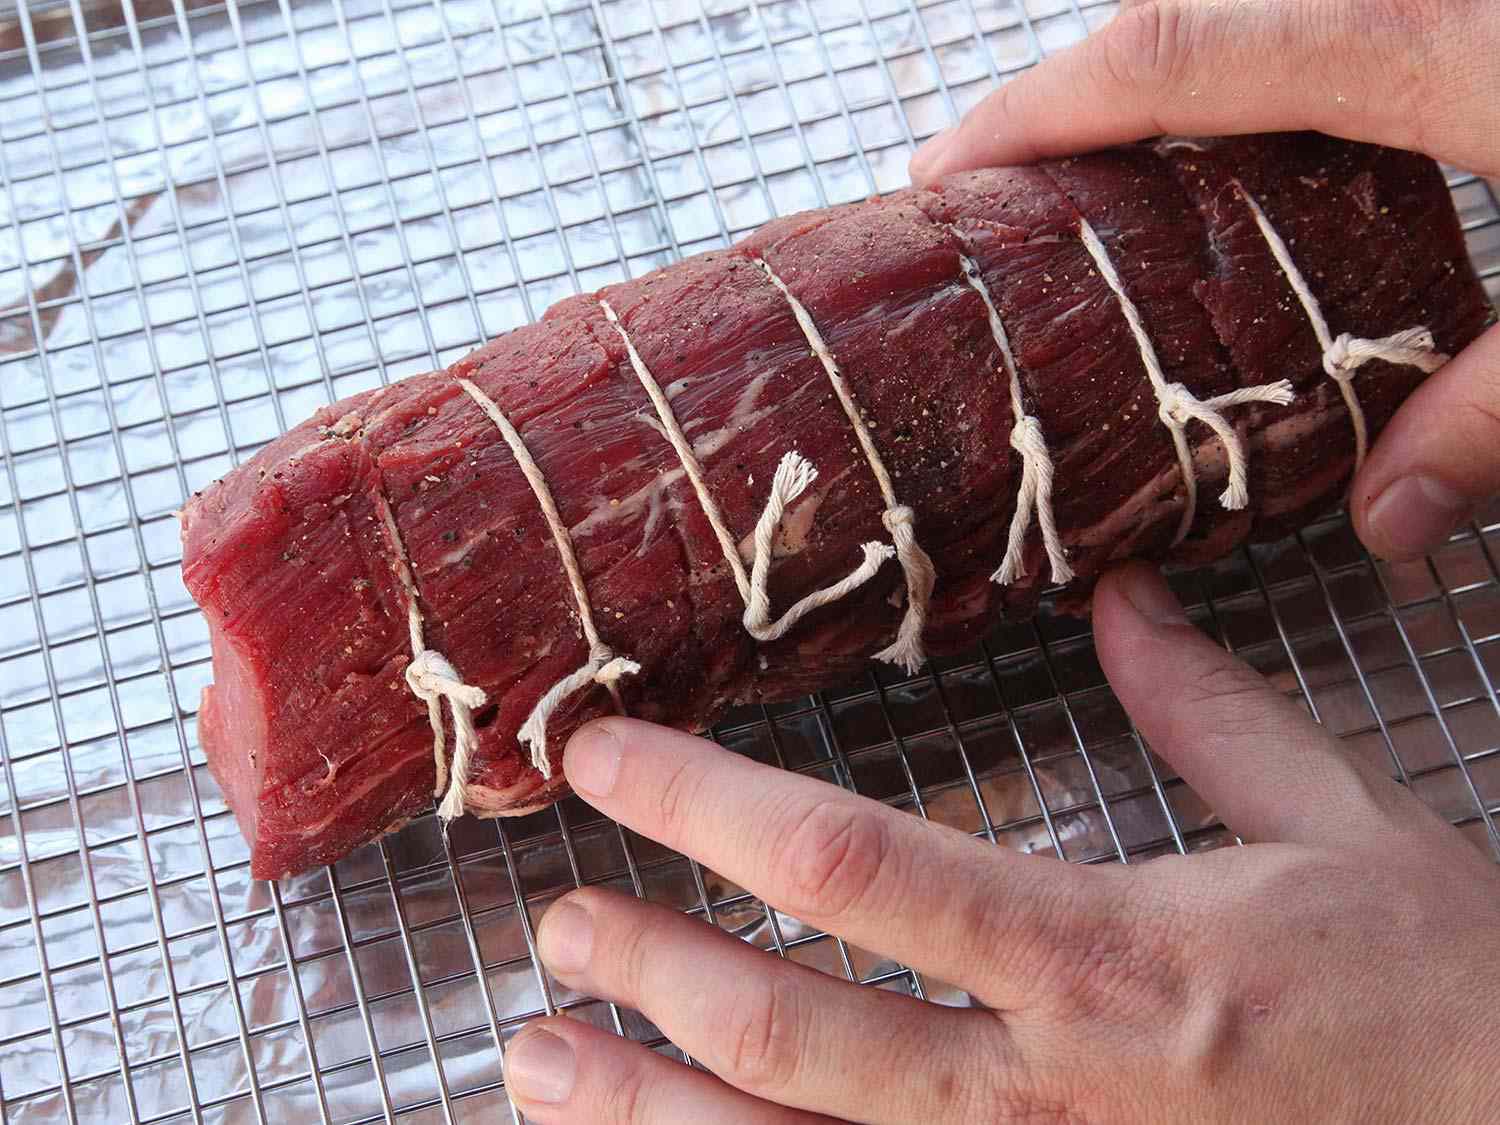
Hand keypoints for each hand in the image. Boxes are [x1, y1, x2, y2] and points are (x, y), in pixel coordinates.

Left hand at [501, 563, 1499, 1123]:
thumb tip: (1123, 597)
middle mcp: (1054, 1093)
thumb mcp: (1338, 819)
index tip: (604, 756)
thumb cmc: (1442, 989)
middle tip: (551, 923)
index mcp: (1111, 953)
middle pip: (791, 1040)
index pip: (855, 867)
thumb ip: (1206, 706)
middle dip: (647, 977)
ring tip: (537, 1067)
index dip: (702, 806)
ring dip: (646, 1121)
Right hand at [908, 0, 1499, 564]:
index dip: (1037, 108)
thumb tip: (1386, 522)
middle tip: (989, 179)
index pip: (1173, 53)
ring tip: (1083, 166)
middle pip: (1177, 8)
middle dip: (1063, 90)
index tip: (946, 168)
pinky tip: (1231, 135)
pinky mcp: (1449, 4)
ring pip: (1234, 4)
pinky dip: (1229, 65)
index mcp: (1423, 41)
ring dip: (1145, 76)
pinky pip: (1299, 12)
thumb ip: (1488, 412)